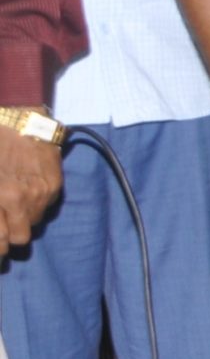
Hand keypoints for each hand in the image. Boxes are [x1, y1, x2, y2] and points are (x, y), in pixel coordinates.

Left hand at [0, 128, 62, 247]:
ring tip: (14, 203)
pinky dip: (37, 202)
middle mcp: (20, 200)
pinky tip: (28, 188)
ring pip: (35, 223)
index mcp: (0, 198)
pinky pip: (47, 206)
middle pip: (20, 238)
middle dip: (10, 237)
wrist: (18, 119)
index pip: (1, 239)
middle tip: (4, 229)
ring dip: (24, 218)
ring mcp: (40, 193)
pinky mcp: (55, 184)